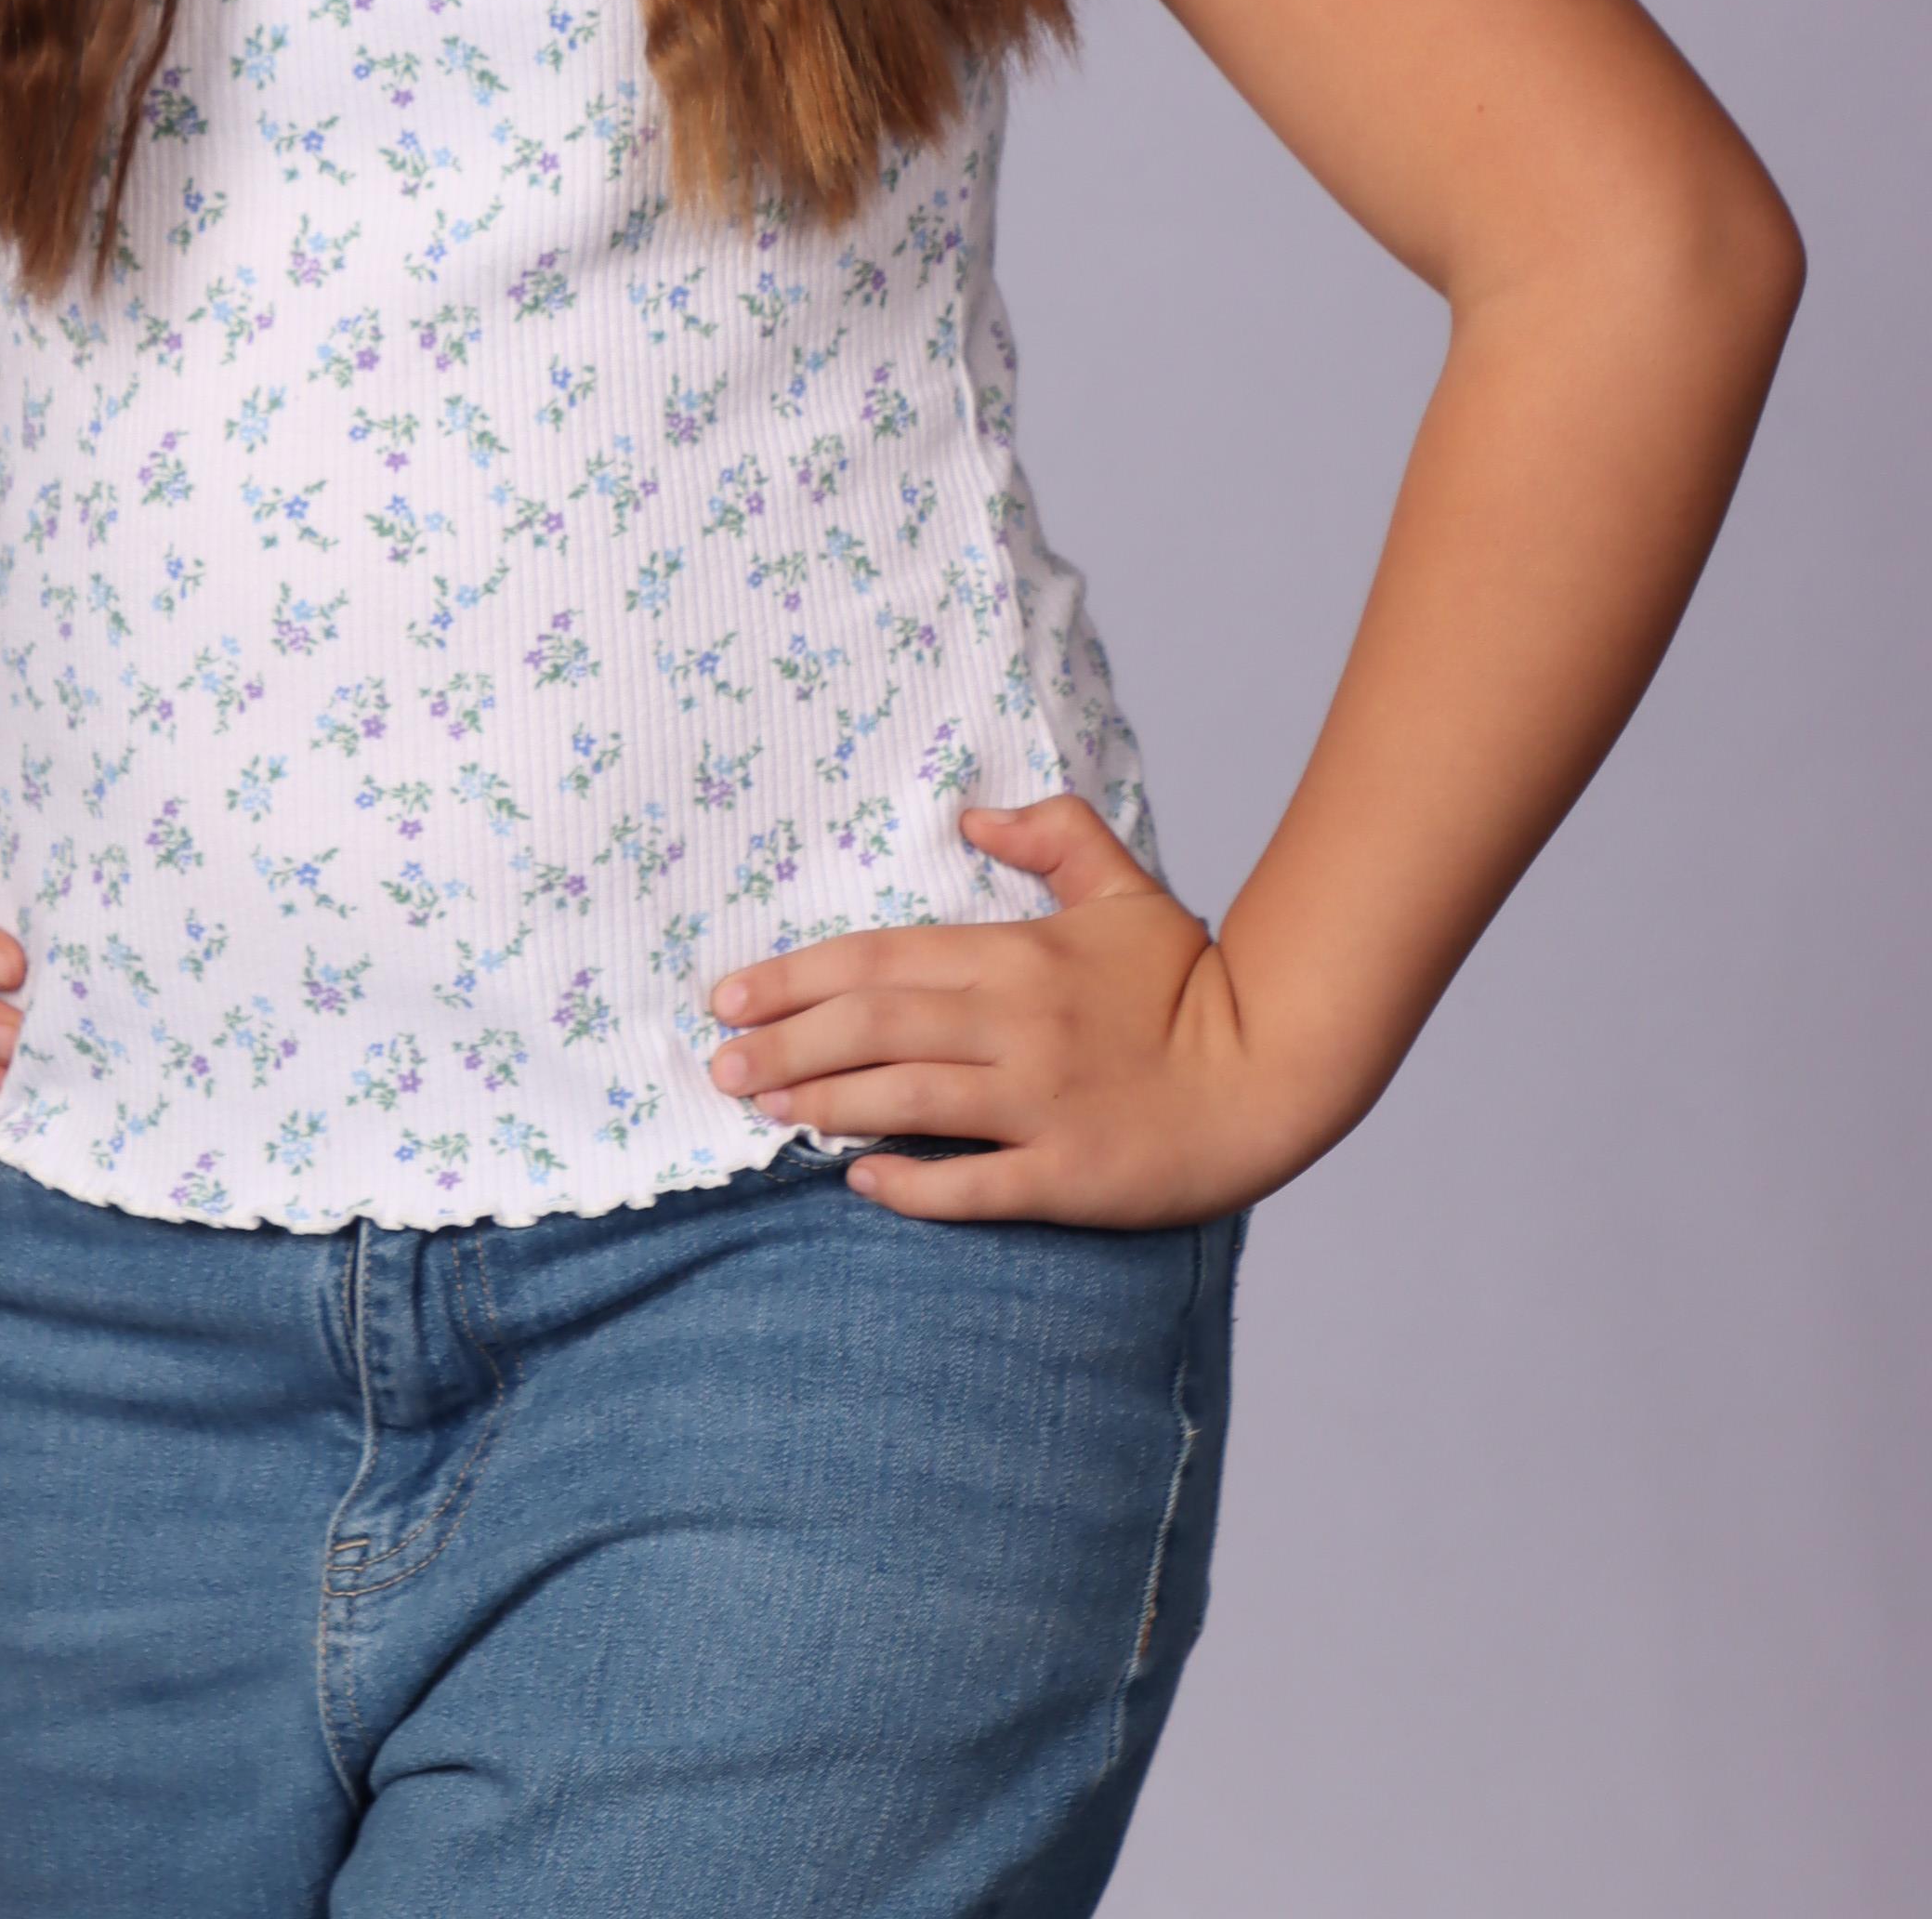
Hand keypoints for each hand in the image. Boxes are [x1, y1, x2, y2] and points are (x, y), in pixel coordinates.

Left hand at [704, 797, 1314, 1226]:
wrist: (1276, 1067)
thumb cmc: (1193, 981)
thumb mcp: (1123, 888)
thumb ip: (1051, 834)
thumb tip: (971, 811)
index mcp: (1019, 956)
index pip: (881, 960)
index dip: (797, 976)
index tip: (732, 996)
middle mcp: (1018, 1026)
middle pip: (874, 1028)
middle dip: (785, 1042)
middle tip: (719, 1065)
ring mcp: (1043, 1103)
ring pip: (906, 1099)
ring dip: (822, 1103)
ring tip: (761, 1109)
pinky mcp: (1070, 1175)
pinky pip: (974, 1184)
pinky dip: (910, 1185)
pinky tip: (859, 1180)